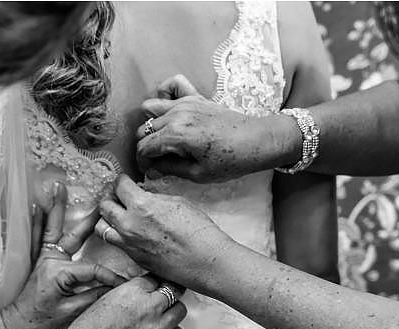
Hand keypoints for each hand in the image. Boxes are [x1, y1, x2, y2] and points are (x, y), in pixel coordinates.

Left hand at [2, 182, 125, 328]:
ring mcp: (42, 258)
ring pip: (52, 228)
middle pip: (74, 236)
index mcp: (61, 273)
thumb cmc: (41, 321)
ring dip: (56, 208)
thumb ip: (92, 296)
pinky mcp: (36, 261)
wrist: (14, 325)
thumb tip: (114, 287)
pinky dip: (37, 221)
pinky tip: (36, 206)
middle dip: (90, 220)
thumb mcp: (70, 312)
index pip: (93, 269)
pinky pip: (36, 236)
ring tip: (58, 186)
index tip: (125, 283)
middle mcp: (51, 260)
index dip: (111, 277)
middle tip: (102, 203)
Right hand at [65, 275, 187, 328]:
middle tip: (160, 302)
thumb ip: (127, 292)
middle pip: (173, 291)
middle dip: (167, 296)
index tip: (154, 288)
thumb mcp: (104, 299)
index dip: (154, 284)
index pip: (155, 278)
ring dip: (172, 313)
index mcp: (133, 291)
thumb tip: (143, 290)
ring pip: (180, 312)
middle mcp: (149, 307)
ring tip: (160, 320)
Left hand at [96, 175, 234, 290]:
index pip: (119, 186)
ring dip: (108, 220)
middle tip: (118, 197)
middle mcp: (129, 224)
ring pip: (102, 228)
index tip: (123, 182)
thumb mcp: (178, 202)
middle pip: (104, 206)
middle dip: (111, 199)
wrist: (205, 261)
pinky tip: (129, 233)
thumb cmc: (199, 232)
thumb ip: (155, 197)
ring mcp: (129, 244)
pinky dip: (118, 236)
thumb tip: (144, 194)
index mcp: (141, 205)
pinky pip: (116, 244)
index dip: (121, 181)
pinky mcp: (133, 258)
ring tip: (118, 217)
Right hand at [135, 76, 293, 181]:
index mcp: (177, 134)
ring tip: (162, 139)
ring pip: (151, 109)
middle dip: (145, 146)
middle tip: (156, 160)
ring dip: (152, 124)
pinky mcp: (195, 97)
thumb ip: (170, 169)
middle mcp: (177, 114)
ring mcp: (185, 103)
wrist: (257, 141)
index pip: (144, 147)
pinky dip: (165, 94)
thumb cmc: (231, 160)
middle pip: (145, 129)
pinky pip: (172, 85)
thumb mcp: (198, 173)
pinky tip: (170, 110)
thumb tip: (152, 169)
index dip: (142, 162)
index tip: (148, 171)